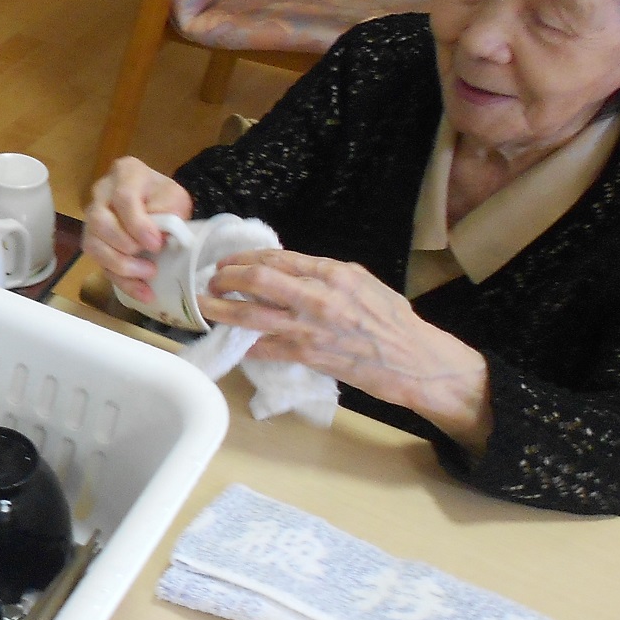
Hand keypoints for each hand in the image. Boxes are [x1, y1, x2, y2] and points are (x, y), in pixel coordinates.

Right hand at [81, 157, 192, 304]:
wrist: (156, 204)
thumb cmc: (164, 198)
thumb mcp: (175, 197)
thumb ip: (168, 210)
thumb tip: (158, 236)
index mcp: (125, 174)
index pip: (123, 198)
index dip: (137, 224)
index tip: (156, 244)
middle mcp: (101, 194)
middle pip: (100, 222)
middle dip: (125, 246)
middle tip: (150, 259)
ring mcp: (92, 218)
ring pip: (92, 244)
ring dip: (119, 265)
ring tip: (147, 275)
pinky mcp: (93, 241)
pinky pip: (98, 263)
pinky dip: (120, 280)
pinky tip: (142, 291)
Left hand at [198, 249, 492, 450]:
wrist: (415, 361)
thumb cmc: (392, 321)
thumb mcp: (363, 282)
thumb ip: (326, 275)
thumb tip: (291, 270)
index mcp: (332, 272)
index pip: (275, 258)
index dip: (244, 259)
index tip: (228, 262)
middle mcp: (317, 296)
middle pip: (255, 280)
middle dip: (225, 278)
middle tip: (211, 281)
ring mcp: (309, 327)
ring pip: (250, 315)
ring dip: (220, 310)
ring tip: (204, 307)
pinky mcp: (306, 356)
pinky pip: (263, 349)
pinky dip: (243, 345)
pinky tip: (230, 343)